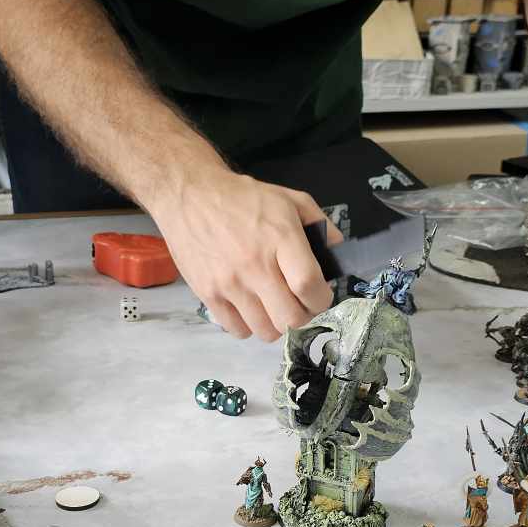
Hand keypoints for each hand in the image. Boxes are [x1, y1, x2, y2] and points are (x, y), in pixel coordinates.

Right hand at [149, 169, 337, 340]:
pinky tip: (248, 307)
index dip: (322, 299)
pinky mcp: (207, 294)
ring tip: (271, 306)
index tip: (319, 295)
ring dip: (275, 323)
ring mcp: (229, 283)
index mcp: (280, 239)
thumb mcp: (289, 199)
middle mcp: (255, 265)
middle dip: (301, 315)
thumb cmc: (242, 198)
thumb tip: (337, 253)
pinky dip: (248, 325)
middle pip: (290, 318)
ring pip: (265, 331)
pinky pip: (237, 330)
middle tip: (296, 303)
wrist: (190, 195)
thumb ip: (320, 224)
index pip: (309, 287)